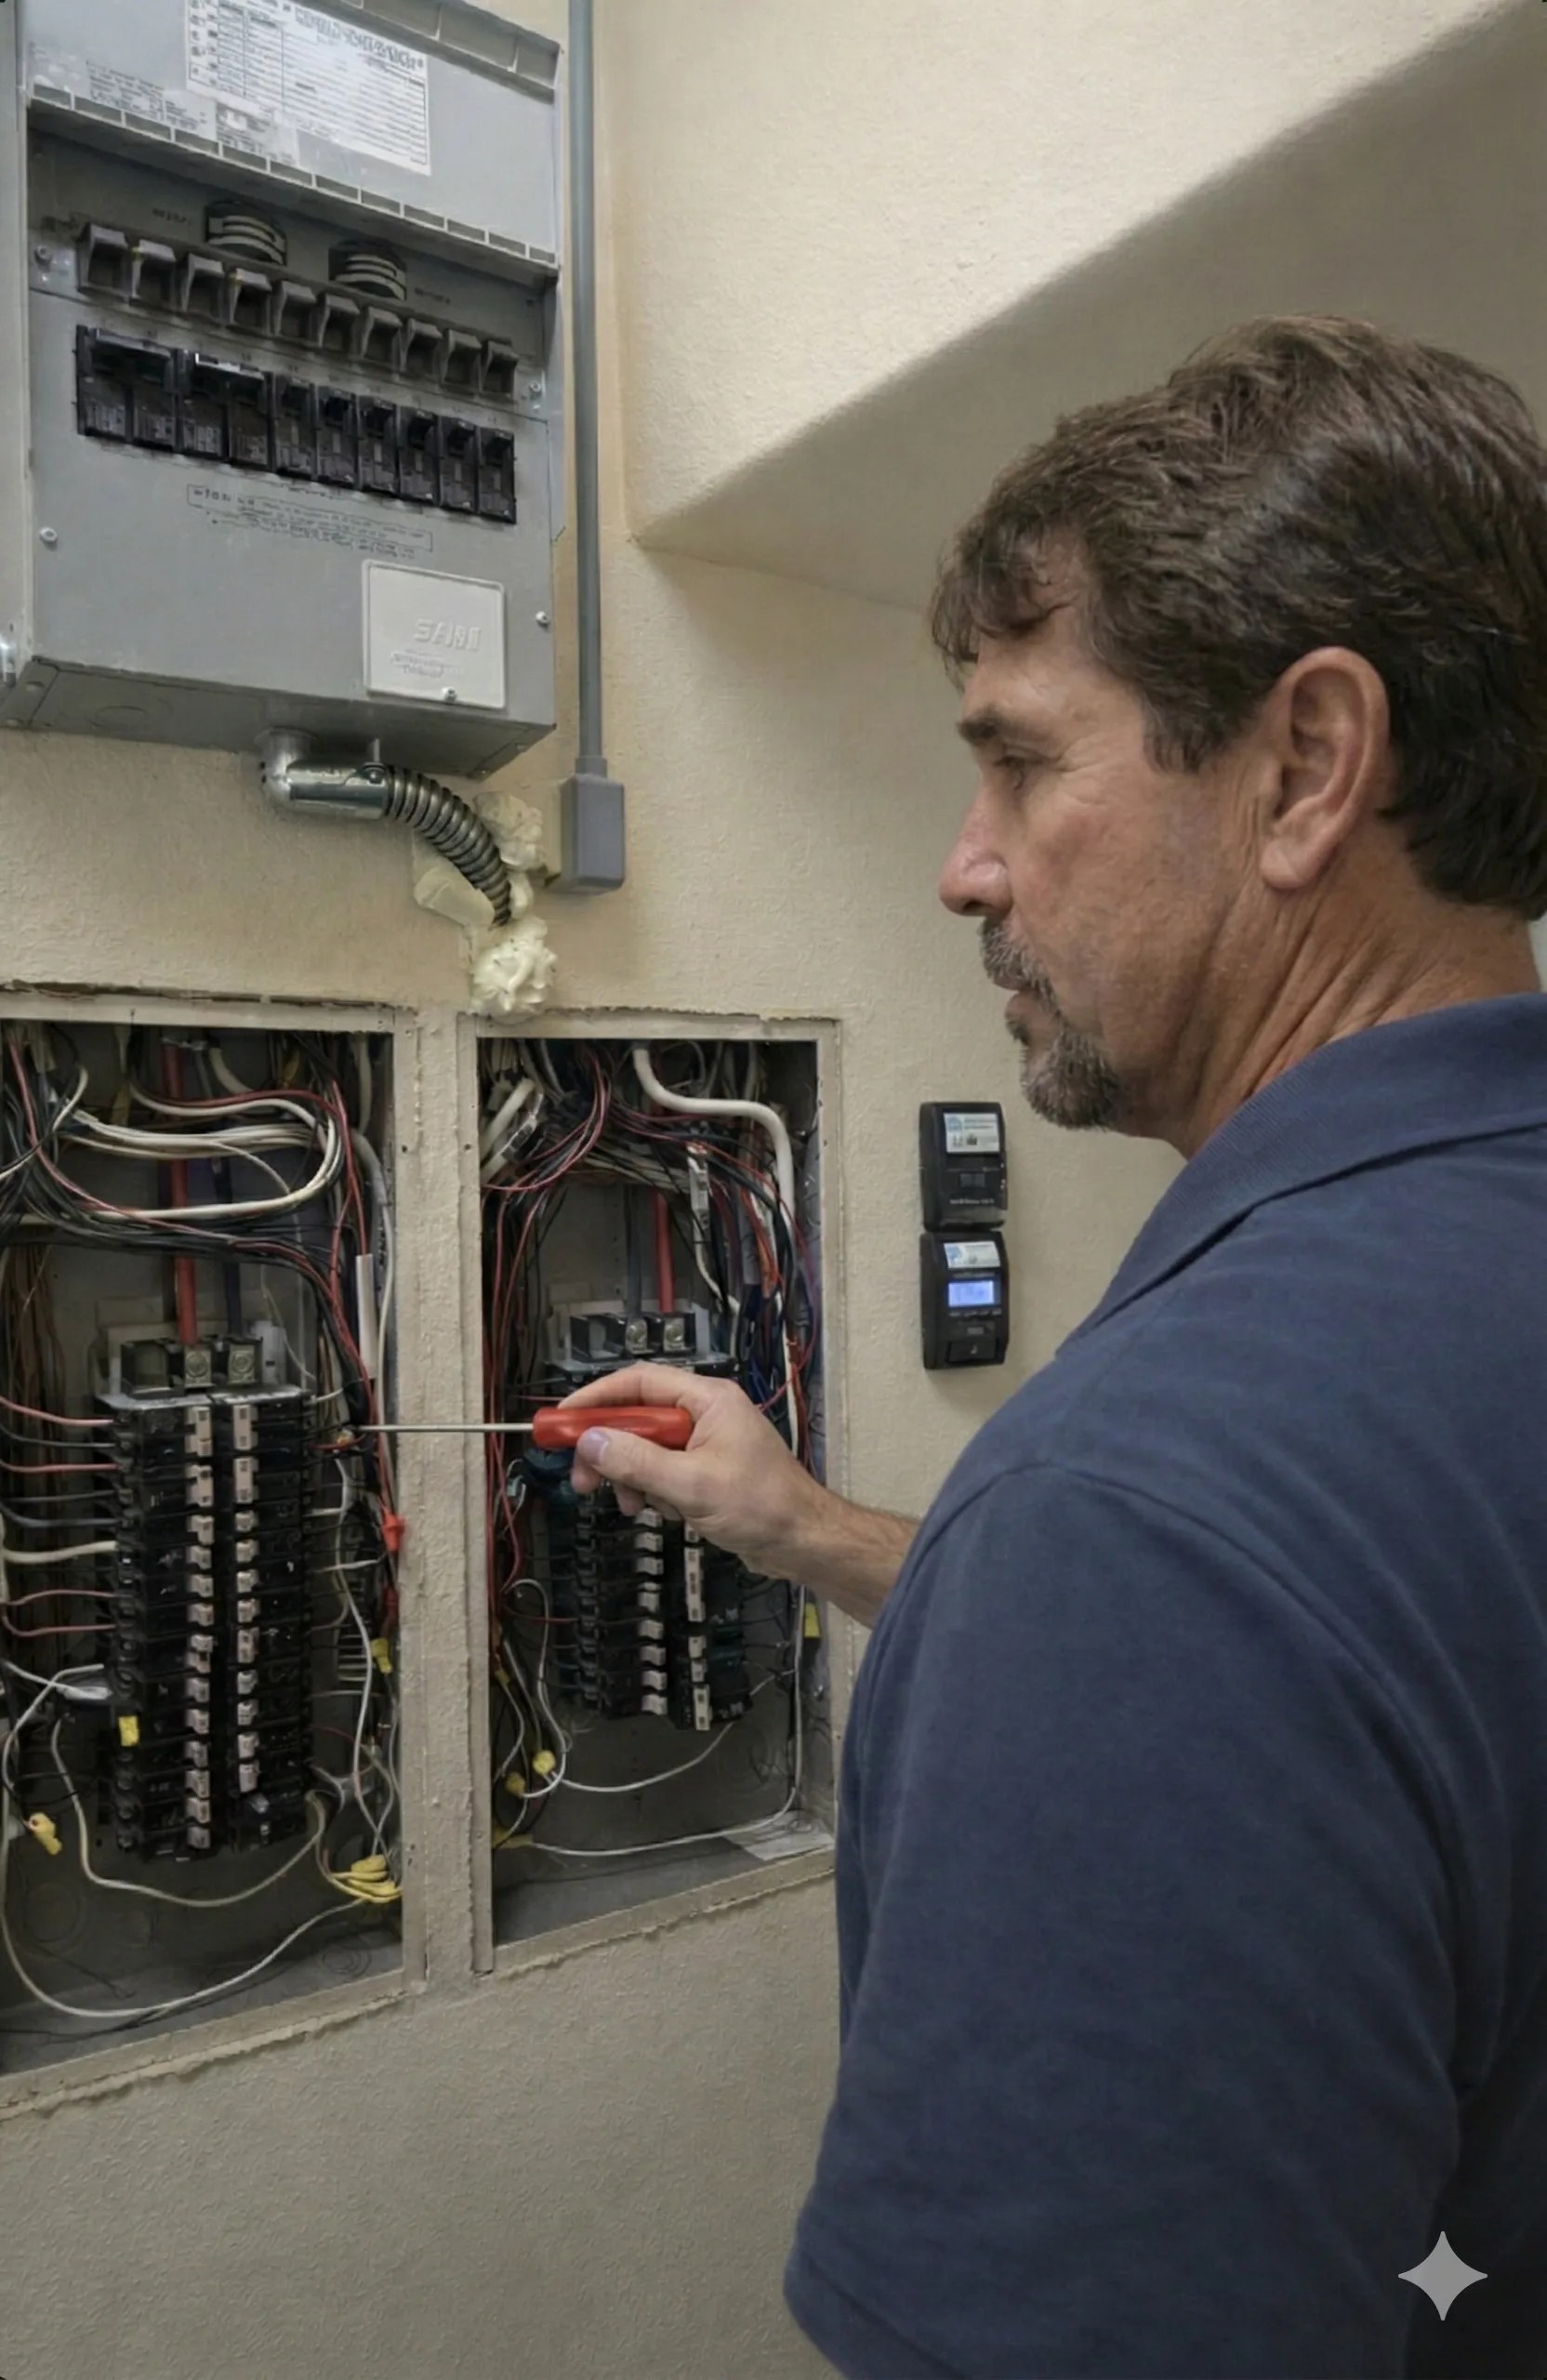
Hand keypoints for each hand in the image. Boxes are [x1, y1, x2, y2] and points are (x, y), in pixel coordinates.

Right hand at [561, 1364, 825, 1577]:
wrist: (802, 1542)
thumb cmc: (760, 1506)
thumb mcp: (691, 1485)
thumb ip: (637, 1462)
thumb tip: (590, 1441)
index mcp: (708, 1400)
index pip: (640, 1382)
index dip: (597, 1398)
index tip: (562, 1420)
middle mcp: (705, 1414)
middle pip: (638, 1419)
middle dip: (610, 1450)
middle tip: (583, 1480)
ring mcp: (706, 1443)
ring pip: (646, 1450)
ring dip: (633, 1478)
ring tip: (636, 1506)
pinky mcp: (706, 1471)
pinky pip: (663, 1473)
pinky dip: (655, 1492)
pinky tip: (668, 1514)